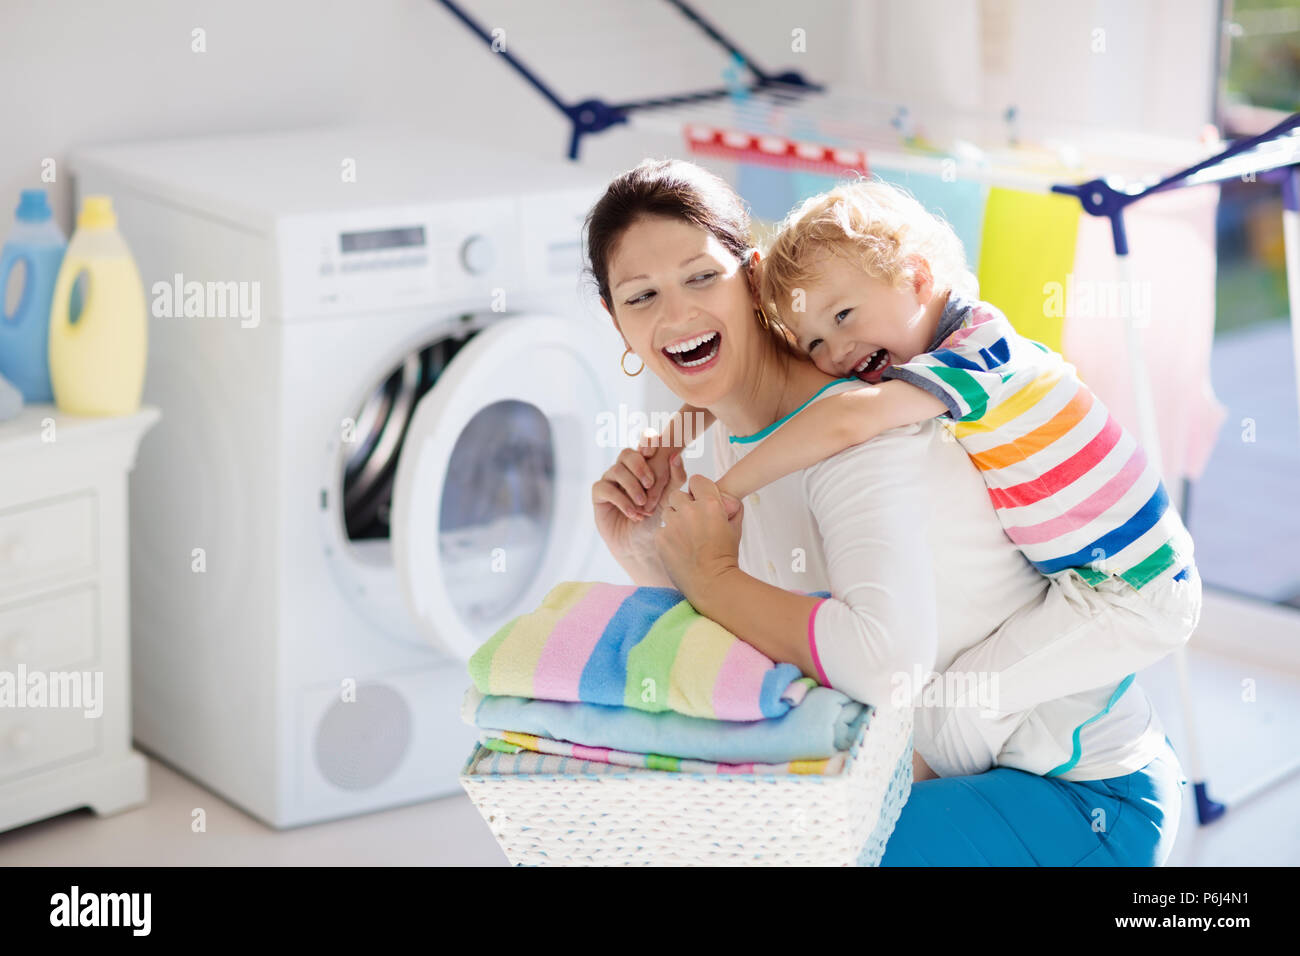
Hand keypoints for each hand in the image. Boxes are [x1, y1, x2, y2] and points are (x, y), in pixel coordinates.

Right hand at [592, 442, 688, 572]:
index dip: (647, 441)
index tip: (652, 453)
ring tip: (643, 506)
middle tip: (650, 483)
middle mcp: (626, 469)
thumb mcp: (670, 499)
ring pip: (617, 470)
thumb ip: (675, 479)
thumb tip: (676, 456)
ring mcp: (611, 480)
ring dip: (632, 487)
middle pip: (627, 453)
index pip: (644, 442)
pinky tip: (632, 514)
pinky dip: (621, 500)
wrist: (642, 545)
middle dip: (639, 466)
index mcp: (645, 465)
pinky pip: (605, 487)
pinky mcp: (599, 494)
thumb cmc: (657, 520)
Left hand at [654, 471, 743, 602]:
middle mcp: (690, 510)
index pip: (697, 480)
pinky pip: (661, 530)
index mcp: (710, 504)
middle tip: (691, 521)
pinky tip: (679, 548)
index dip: (698, 490)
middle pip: (677, 495)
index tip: (700, 500)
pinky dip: (668, 537)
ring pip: (667, 512)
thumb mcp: (736, 528)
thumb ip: (732, 508)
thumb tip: (727, 499)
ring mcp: (673, 524)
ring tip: (686, 537)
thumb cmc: (726, 556)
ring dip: (674, 520)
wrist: (712, 583)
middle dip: (683, 505)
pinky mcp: (661, 538)